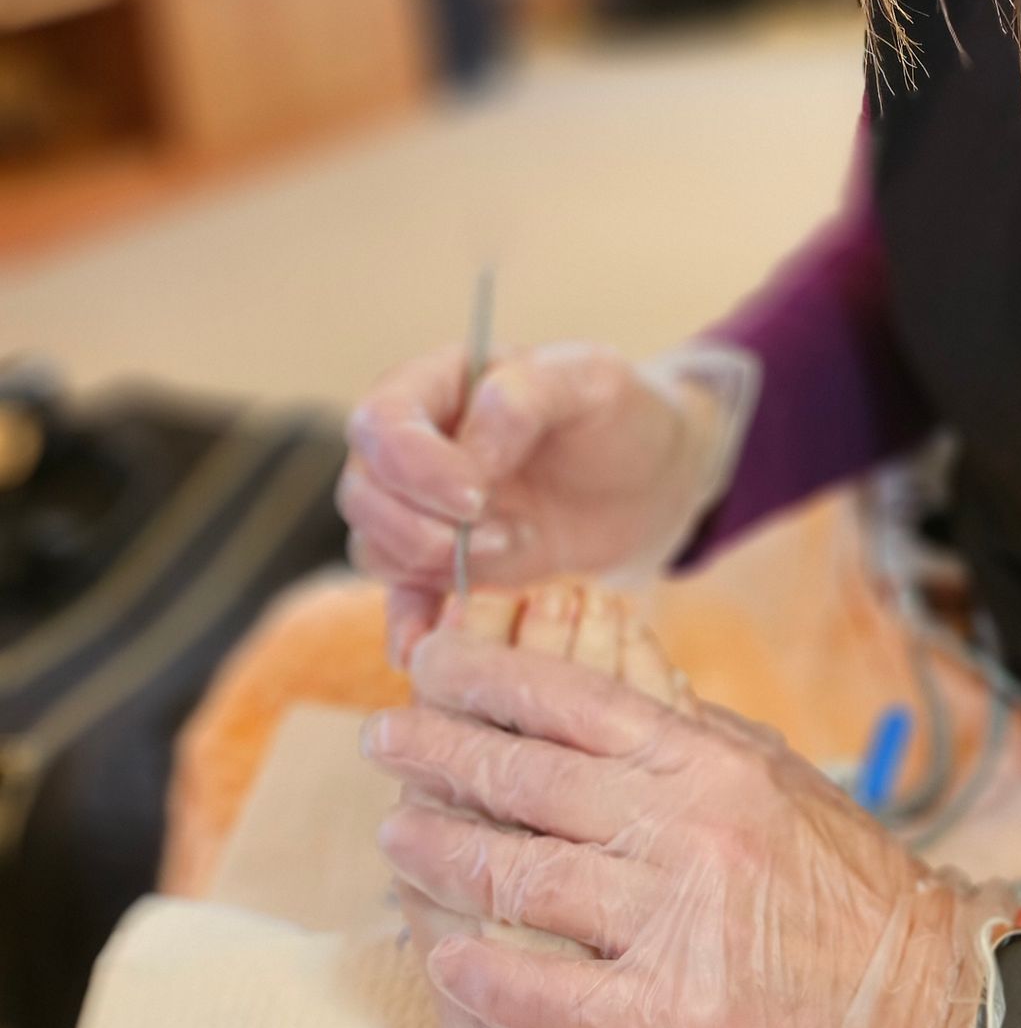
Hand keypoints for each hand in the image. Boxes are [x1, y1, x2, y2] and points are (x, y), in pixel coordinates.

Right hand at [337, 342, 749, 665]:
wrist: (650, 478)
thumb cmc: (620, 415)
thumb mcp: (593, 380)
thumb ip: (527, 395)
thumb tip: (469, 448)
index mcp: (437, 383)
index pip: (382, 422)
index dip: (416, 467)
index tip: (479, 497)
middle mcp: (414, 444)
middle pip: (363, 492)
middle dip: (423, 528)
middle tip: (506, 536)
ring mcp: (422, 507)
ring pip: (374, 547)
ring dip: (432, 566)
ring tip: (517, 549)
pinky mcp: (445, 564)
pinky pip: (401, 597)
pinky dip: (409, 624)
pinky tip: (426, 647)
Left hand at [364, 626, 1020, 1027]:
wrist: (916, 991)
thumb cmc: (837, 876)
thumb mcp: (766, 771)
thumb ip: (682, 727)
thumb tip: (605, 664)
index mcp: (703, 759)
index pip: (569, 700)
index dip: (485, 676)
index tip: (426, 661)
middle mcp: (683, 827)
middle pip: (524, 780)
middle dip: (437, 753)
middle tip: (381, 740)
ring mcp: (674, 922)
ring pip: (519, 878)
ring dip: (438, 856)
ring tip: (393, 839)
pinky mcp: (670, 1017)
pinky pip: (551, 996)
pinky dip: (484, 976)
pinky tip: (440, 958)